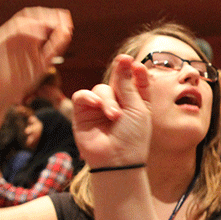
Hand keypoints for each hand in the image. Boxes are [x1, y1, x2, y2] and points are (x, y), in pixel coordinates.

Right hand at [0, 7, 72, 105]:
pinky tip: (41, 36)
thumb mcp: (46, 60)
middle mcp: (16, 32)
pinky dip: (27, 31)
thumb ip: (56, 45)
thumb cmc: (27, 77)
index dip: (54, 16)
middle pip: (32, 14)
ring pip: (21, 20)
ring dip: (38, 21)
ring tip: (53, 26)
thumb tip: (67, 29)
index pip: (41, 18)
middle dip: (48, 15)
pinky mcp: (1, 42)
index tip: (68, 20)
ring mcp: (7, 36)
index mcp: (28, 34)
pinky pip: (12, 32)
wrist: (8, 92)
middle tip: (62, 21)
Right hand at [72, 54, 151, 168]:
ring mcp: (99, 108)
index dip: (137, 72)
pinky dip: (88, 97)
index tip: (138, 66)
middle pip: (117, 80)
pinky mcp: (83, 114)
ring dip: (108, 99)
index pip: (136, 80)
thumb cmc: (133, 136)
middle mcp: (118, 103)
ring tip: (115, 116)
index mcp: (136, 102)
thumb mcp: (137, 108)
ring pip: (101, 89)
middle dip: (121, 73)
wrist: (118, 160)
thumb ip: (128, 84)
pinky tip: (96, 105)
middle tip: (124, 61)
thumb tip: (125, 58)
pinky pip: (82, 96)